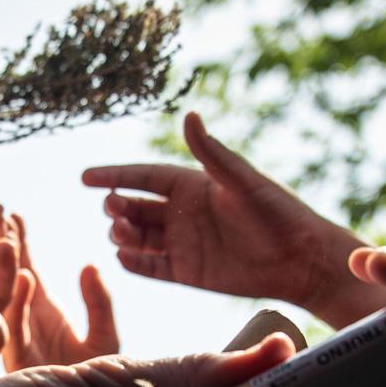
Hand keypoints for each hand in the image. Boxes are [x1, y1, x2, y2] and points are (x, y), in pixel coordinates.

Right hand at [0, 214, 118, 370]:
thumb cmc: (98, 381)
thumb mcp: (105, 336)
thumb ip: (100, 302)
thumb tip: (89, 265)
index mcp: (41, 310)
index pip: (24, 267)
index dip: (19, 242)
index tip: (11, 213)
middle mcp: (23, 323)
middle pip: (7, 278)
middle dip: (0, 247)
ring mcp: (16, 342)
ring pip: (6, 300)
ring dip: (5, 271)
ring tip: (7, 240)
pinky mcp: (16, 364)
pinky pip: (11, 333)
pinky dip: (13, 311)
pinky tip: (20, 285)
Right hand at [84, 112, 385, 326]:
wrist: (301, 259)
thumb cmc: (277, 213)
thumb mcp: (242, 181)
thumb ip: (212, 153)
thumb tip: (189, 114)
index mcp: (193, 184)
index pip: (143, 176)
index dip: (114, 175)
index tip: (85, 177)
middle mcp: (183, 213)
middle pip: (137, 207)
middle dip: (117, 206)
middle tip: (111, 208)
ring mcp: (184, 243)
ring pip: (139, 237)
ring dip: (123, 233)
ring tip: (119, 232)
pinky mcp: (188, 272)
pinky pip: (151, 267)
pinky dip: (135, 263)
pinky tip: (124, 258)